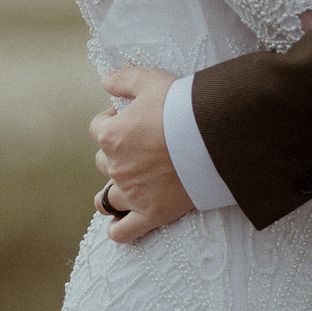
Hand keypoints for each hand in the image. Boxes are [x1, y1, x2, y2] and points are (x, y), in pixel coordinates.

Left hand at [90, 66, 190, 244]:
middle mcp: (116, 166)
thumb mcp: (151, 80)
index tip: (132, 118)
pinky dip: (118, 229)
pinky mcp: (152, 213)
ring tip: (127, 184)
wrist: (213, 135)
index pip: (98, 128)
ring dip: (112, 190)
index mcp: (111, 135)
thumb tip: (105, 80)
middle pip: (103, 161)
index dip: (113, 121)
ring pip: (107, 198)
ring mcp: (133, 193)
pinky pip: (123, 231)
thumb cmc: (182, 105)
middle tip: (143, 146)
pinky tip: (120, 223)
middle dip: (118, 153)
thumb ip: (124, 79)